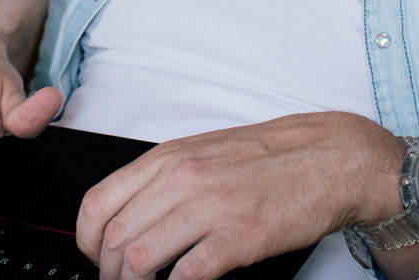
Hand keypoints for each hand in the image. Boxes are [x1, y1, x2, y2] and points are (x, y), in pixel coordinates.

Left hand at [76, 113, 403, 279]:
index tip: (93, 258)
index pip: (97, 203)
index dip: (86, 242)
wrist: (332, 158)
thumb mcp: (205, 150)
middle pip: (113, 239)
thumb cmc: (272, 156)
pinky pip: (184, 276)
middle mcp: (182, 178)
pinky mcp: (238, 239)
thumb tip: (130, 213)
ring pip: (139, 260)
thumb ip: (164, 178)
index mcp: (169, 157)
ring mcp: (210, 208)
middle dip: (107, 274)